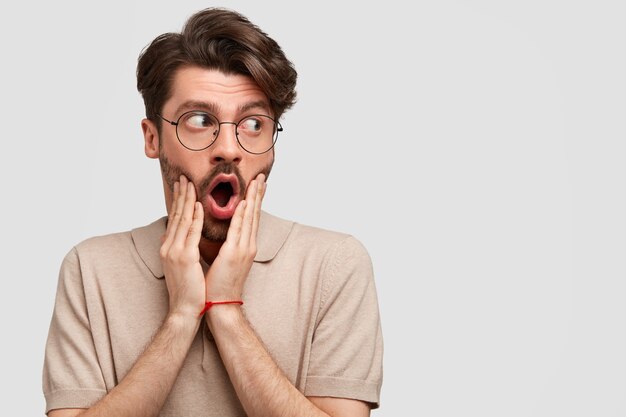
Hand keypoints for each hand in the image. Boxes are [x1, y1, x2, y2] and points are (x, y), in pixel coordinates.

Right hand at [160, 175, 205, 320]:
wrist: (186, 310)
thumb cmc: (189, 290)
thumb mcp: (180, 266)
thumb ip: (178, 248)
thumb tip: (174, 236)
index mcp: (169, 248)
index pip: (174, 218)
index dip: (178, 201)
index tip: (181, 185)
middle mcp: (169, 247)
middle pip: (175, 215)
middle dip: (180, 194)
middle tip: (183, 177)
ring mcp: (175, 252)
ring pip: (181, 219)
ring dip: (186, 199)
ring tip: (190, 183)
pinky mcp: (184, 258)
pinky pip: (190, 233)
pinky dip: (194, 218)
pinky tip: (198, 205)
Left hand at [204, 173, 265, 301]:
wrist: (220, 305)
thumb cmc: (218, 285)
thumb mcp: (223, 260)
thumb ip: (224, 245)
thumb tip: (220, 234)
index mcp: (245, 247)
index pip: (251, 218)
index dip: (255, 201)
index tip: (257, 186)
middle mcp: (248, 246)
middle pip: (255, 214)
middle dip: (258, 194)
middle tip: (261, 176)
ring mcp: (244, 250)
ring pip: (250, 218)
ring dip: (254, 198)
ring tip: (257, 182)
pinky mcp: (234, 254)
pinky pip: (239, 230)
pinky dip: (243, 215)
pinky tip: (245, 202)